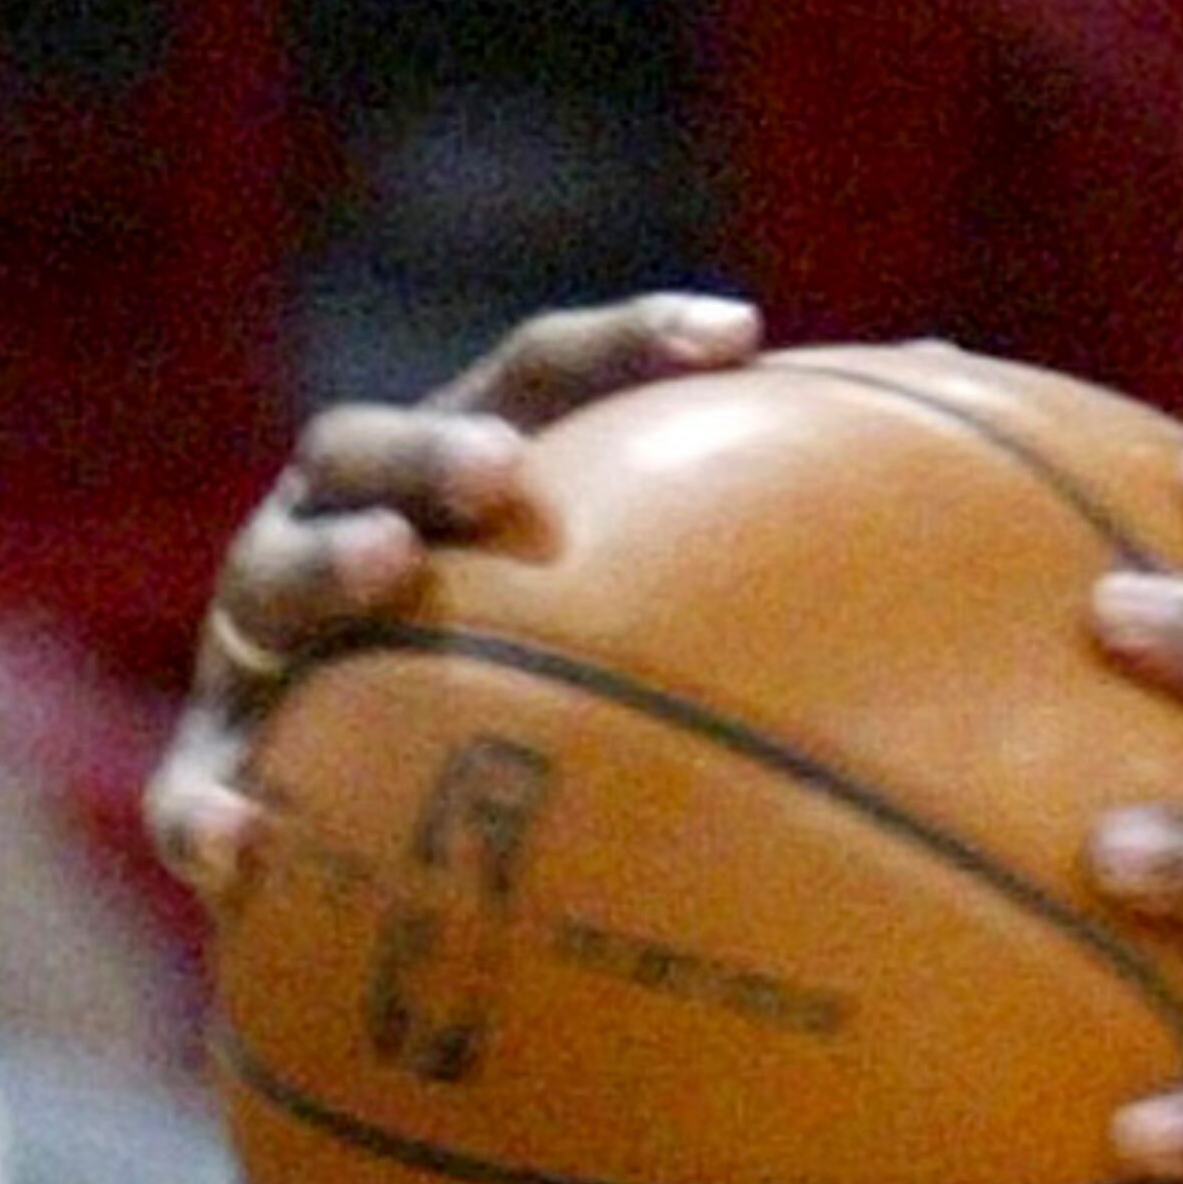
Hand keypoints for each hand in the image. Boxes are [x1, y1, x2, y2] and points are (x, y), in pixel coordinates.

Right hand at [141, 293, 763, 901]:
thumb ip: (778, 511)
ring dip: (326, 568)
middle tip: (506, 475)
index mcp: (478, 461)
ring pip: (272, 582)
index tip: (740, 334)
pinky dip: (214, 807)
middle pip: (377, 444)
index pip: (555, 370)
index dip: (635, 341)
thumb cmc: (554, 664)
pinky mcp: (224, 759)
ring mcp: (274, 637)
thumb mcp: (656, 583)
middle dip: (437, 446)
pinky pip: (204, 786)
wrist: (379, 809)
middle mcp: (361, 522)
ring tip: (386, 578)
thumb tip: (978, 400)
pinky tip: (245, 850)